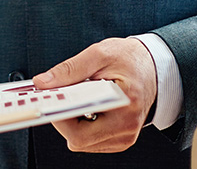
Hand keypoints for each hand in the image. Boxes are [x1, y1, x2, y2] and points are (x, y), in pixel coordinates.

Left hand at [33, 37, 157, 152]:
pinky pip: (91, 140)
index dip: (58, 117)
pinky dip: (82, 124)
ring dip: (72, 122)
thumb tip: (42, 83)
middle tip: (60, 97)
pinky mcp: (121, 139)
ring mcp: (125, 137)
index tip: (48, 100)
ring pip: (82, 142)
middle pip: (78, 140)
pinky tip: (86, 105)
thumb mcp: (99, 54)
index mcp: (124, 106)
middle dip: (63, 119)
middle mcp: (127, 128)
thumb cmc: (129, 58)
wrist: (154, 67)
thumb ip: (69, 69)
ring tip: (77, 97)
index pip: (80, 131)